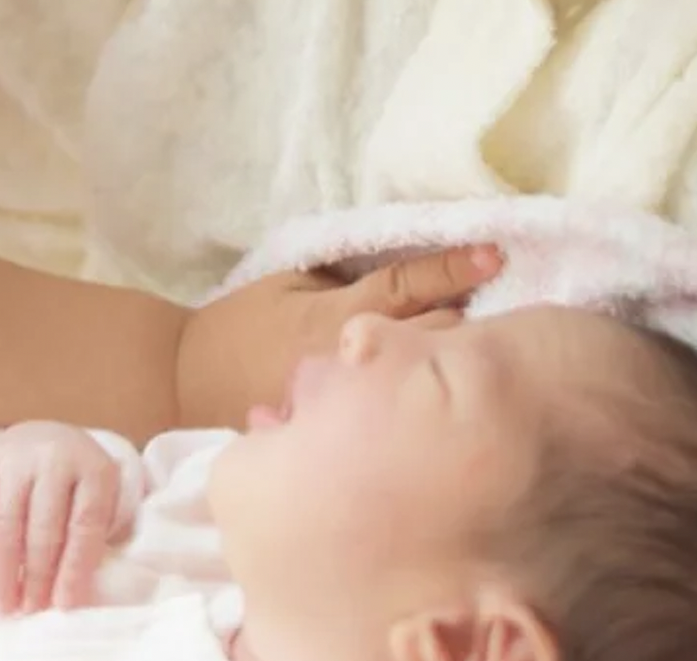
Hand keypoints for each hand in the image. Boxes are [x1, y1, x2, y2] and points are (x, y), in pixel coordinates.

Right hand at [0, 422, 121, 613]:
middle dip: (36, 574)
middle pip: (45, 525)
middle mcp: (56, 456)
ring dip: (3, 566)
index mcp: (94, 468)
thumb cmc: (78, 482)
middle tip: (28, 609)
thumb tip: (68, 596)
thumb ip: (90, 538)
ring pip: (8, 517)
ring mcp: (19, 453)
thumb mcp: (101, 499)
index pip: (85, 524)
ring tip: (3, 603)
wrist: (51, 437)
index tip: (63, 604)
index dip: (74, 567)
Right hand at [176, 244, 503, 429]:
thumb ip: (342, 277)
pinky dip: (426, 407)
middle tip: (508, 313)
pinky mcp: (346, 441)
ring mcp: (352, 409)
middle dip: (472, 324)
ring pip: (424, 385)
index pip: (404, 286)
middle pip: (433, 339)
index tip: (494, 255)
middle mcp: (352, 364)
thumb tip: (402, 271)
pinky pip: (400, 422)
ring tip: (489, 360)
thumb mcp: (285, 283)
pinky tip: (447, 407)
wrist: (188, 383)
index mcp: (336, 316)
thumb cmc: (239, 325)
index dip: (451, 269)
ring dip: (458, 367)